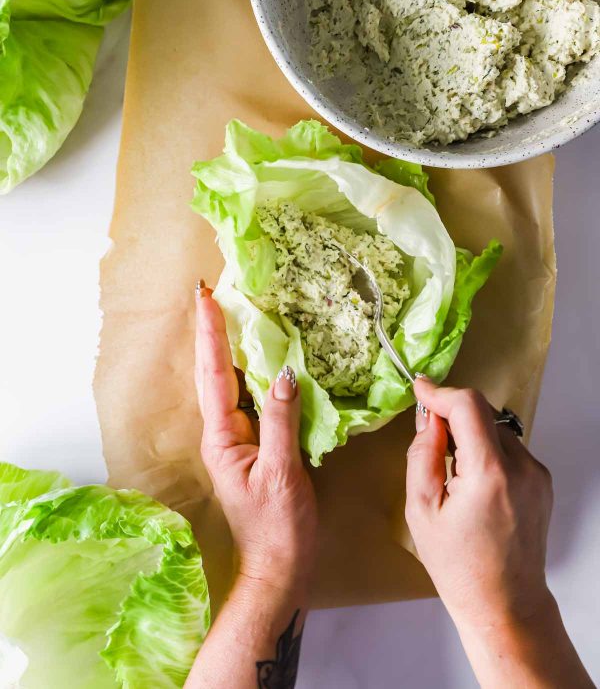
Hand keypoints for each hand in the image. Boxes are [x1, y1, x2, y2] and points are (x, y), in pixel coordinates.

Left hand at [195, 285, 316, 591]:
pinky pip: (252, 399)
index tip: (206, 297)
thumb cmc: (279, 526)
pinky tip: (265, 357)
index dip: (210, 333)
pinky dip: (255, 372)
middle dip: (213, 331)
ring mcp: (239, 438)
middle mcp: (224, 432)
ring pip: (232, 382)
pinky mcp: (256, 445)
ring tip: (232, 312)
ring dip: (230, 347)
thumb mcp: (282, 472)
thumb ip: (282, 421)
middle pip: (214, 371)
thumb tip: (285, 373)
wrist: (280, 566)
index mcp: (223, 437)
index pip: (214, 373)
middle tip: (212, 292)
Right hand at [406, 376, 552, 631]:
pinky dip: (487, 452)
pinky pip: (509, 449)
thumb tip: (428, 419)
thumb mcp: (421, 510)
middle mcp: (522, 467)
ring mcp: (537, 474)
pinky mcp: (542, 482)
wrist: (505, 604)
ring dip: (470, 435)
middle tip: (428, 439)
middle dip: (452, 416)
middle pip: (483, 413)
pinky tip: (473, 484)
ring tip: (452, 473)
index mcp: (490, 474)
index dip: (441, 392)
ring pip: (495, 429)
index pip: (469, 405)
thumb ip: (422, 455)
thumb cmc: (459, 567)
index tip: (420, 390)